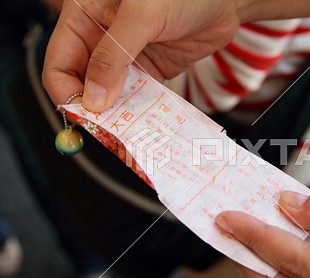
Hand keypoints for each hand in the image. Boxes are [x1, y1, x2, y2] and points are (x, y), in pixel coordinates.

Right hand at [42, 0, 240, 110]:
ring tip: (127, 130)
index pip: (59, 63)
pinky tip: (144, 121)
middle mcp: (102, 41)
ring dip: (116, 114)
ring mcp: (126, 59)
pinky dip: (138, 111)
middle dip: (92, 108)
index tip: (84, 115)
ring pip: (109, 95)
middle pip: (82, 84)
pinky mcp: (150, 71)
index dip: (67, 92)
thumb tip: (94, 99)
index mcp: (85, 18)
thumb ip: (114, 55)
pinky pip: (136, 97)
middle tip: (107, 129)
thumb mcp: (142, 15)